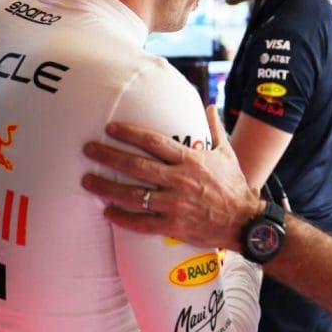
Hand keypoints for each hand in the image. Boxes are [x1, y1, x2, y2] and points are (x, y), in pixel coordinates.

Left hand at [81, 105, 261, 249]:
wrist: (244, 221)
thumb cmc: (234, 186)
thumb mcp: (226, 153)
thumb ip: (214, 128)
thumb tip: (209, 105)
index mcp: (191, 160)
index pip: (154, 142)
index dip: (130, 133)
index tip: (110, 127)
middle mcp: (180, 180)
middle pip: (136, 165)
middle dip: (109, 156)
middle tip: (88, 149)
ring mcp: (175, 204)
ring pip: (133, 195)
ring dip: (107, 187)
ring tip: (87, 181)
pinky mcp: (173, 225)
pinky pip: (142, 222)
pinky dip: (122, 218)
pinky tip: (106, 212)